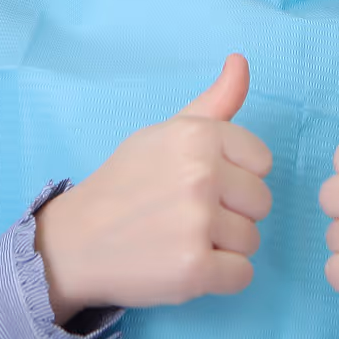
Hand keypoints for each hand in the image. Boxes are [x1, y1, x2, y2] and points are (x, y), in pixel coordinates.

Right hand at [34, 55, 271, 322]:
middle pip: (262, 202)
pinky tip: (186, 262)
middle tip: (190, 212)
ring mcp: (198, 224)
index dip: (237, 174)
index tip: (206, 181)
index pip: (262, 161)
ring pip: (253, 240)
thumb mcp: (167, 131)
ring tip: (183, 236)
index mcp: (198, 135)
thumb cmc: (127, 181)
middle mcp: (201, 174)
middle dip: (234, 211)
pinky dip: (220, 278)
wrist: (76, 239)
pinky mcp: (194, 270)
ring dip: (225, 245)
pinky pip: (243, 276)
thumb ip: (215, 101)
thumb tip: (241, 60)